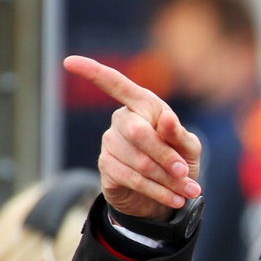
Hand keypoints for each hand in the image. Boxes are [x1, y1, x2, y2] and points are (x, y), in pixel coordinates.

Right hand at [62, 55, 202, 221]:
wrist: (169, 193)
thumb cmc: (180, 161)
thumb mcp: (189, 148)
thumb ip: (180, 134)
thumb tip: (165, 120)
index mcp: (144, 105)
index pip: (116, 84)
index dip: (94, 73)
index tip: (71, 62)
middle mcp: (122, 120)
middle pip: (137, 132)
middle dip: (166, 155)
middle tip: (185, 173)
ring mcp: (110, 142)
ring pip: (138, 161)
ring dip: (166, 179)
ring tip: (188, 191)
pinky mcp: (107, 166)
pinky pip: (131, 178)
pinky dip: (158, 191)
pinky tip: (175, 198)